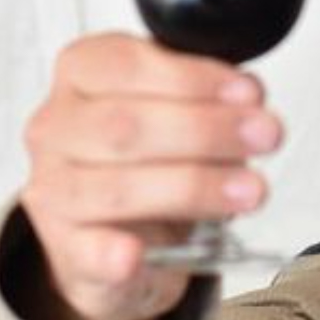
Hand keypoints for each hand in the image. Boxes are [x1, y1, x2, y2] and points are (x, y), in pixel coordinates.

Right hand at [15, 32, 281, 319]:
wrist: (122, 231)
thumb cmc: (150, 158)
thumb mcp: (178, 107)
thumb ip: (208, 94)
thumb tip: (247, 94)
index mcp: (81, 75)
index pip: (126, 65)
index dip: (193, 79)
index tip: (248, 94)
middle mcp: (57, 129)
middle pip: (125, 125)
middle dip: (206, 130)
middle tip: (265, 136)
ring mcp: (54, 191)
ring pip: (117, 188)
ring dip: (193, 188)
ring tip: (248, 190)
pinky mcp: (67, 250)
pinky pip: (87, 252)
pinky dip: (113, 254)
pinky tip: (136, 253)